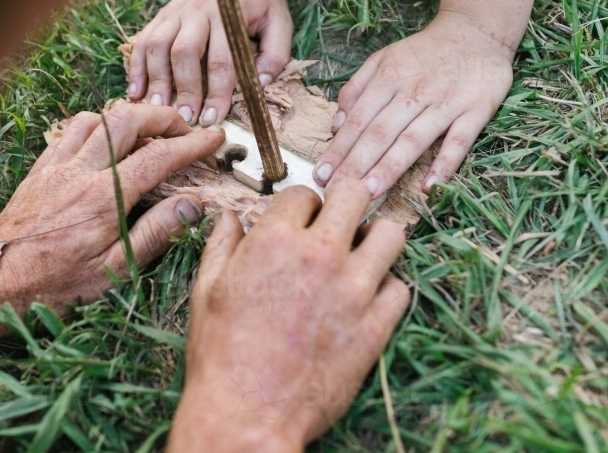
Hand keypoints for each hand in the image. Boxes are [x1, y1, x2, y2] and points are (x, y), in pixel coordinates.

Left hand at [0, 104, 225, 319]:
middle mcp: (78, 173)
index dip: (192, 143)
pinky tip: (106, 142)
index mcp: (103, 198)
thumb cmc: (55, 286)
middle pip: (126, 120)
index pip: (158, 156)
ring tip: (147, 133)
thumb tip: (193, 204)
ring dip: (126, 117)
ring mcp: (55, 167)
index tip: (214, 139)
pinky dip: (95, 125)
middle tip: (183, 129)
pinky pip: (68, 131)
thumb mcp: (115, 270)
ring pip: (95, 118)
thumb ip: (156, 232)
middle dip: (161, 116)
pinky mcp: (38, 171)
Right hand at [126, 0, 291, 126]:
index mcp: (228, 15)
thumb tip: (260, 84)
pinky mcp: (161, 15)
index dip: (217, 92)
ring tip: (157, 108)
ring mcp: (176, 13)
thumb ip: (276, 52)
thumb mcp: (279, 19)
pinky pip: (143, 41)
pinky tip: (135, 91)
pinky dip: (136, 67)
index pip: (222, 60)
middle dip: (184, 89)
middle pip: (184, 53)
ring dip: (155, 79)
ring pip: (158, 46)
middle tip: (185, 118)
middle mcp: (198, 12)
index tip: (213, 117)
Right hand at [167, 180, 409, 452]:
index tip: (299, 222)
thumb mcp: (206, 290)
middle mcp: (320, 255)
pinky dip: (387, 289)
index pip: (303, 193)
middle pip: (356, 193)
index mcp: (275, 241)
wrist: (247, 414)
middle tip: (340, 221)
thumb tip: (231, 218)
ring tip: (361, 255)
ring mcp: (354, 290)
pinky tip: (367, 299)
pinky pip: (400, 288)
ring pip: (391, 234)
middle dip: (346, 201)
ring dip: (376, 239)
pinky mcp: (375, 326)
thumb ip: (222, 245)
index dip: (300, 206)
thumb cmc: (221, 356)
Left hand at [313, 11, 514, 197]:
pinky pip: (459, 141)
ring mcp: (446, 102)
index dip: (339, 149)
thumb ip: (357, 87)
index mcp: (389, 77)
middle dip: (356, 164)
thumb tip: (337, 123)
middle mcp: (414, 91)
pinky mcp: (476, 109)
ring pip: (413, 139)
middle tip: (337, 191)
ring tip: (370, 191)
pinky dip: (445, 164)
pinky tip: (429, 187)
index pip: (359, 120)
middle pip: (381, 132)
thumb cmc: (425, 51)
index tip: (321, 175)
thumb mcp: (384, 58)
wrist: (478, 30)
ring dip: (390, 167)